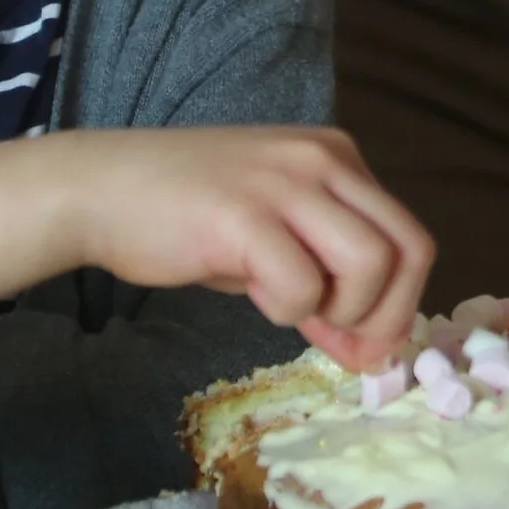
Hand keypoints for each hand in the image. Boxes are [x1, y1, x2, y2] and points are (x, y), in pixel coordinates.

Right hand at [73, 126, 430, 365]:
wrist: (98, 188)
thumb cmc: (183, 216)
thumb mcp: (271, 239)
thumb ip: (324, 282)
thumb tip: (370, 351)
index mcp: (337, 157)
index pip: (408, 237)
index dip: (398, 304)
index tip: (363, 345)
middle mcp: (323, 159)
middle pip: (409, 249)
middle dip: (387, 317)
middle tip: (344, 346)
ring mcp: (286, 182)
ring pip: (370, 264)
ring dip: (341, 310)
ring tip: (289, 307)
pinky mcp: (244, 214)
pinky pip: (302, 285)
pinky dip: (286, 309)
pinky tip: (251, 291)